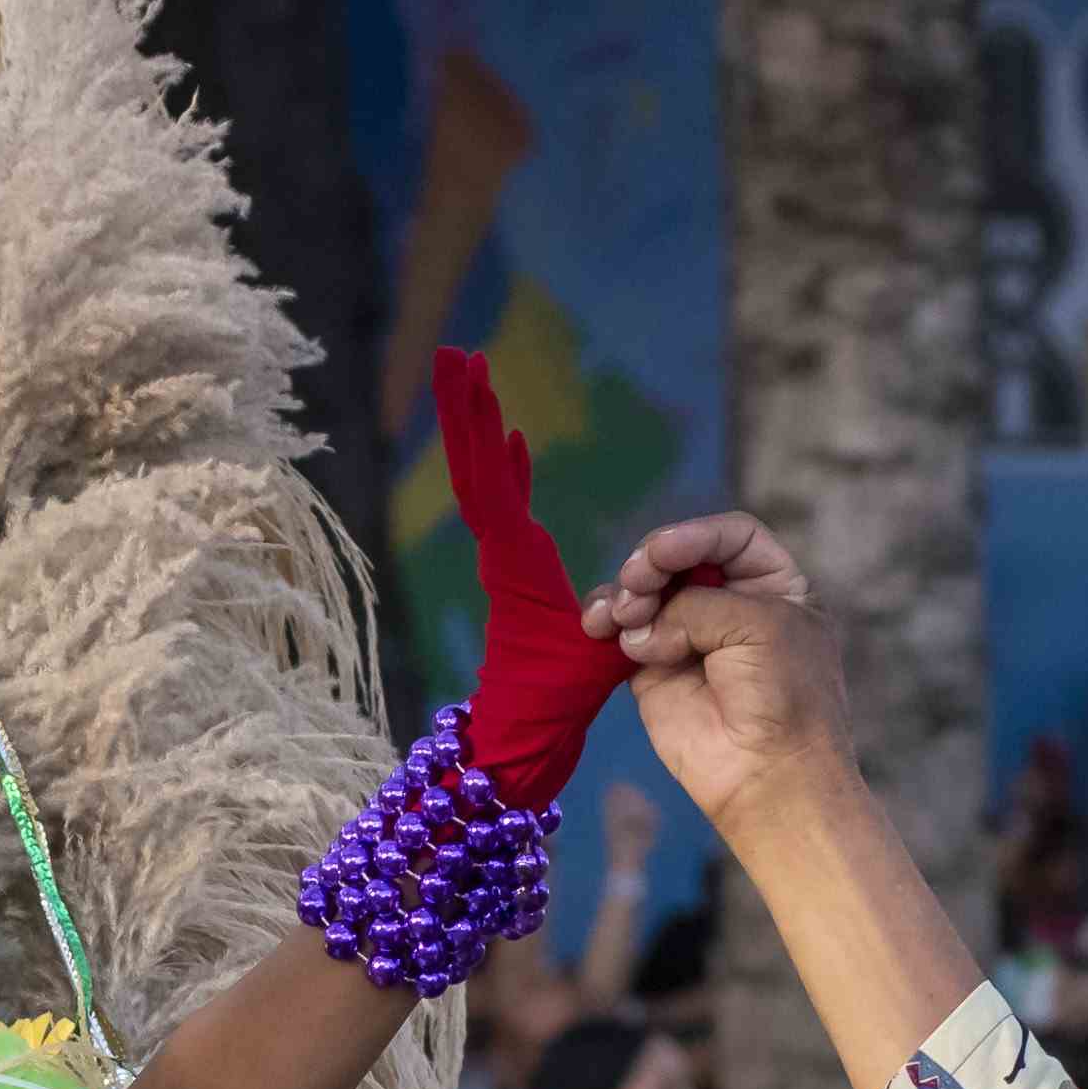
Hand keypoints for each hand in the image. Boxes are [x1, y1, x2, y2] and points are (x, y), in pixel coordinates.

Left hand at [432, 348, 632, 805]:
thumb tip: (634, 605)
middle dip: (465, 409)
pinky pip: (504, 506)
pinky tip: (513, 443)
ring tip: (474, 376)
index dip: (480, 428)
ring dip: (480, 429)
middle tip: (453, 353)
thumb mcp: (598, 659)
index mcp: (514, 561)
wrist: (522, 736)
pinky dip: (508, 469)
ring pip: (483, 482)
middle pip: (475, 467)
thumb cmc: (556, 700)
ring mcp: (504, 561)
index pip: (489, 482)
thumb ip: (621, 629)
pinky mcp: (514, 571)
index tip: (473, 377)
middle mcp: (500, 553)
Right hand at [585, 512, 854, 841]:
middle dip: (652, 566)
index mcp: (774, 586)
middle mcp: (731, 604)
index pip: (732, 535)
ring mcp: (689, 636)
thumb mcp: (758, 624)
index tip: (663, 552)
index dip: (695, 535)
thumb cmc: (783, 695)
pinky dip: (604, 622)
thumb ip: (696, 604)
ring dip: (626, 595)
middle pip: (679, 558)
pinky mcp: (652, 668)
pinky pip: (620, 631)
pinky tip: (598, 628)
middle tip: (638, 586)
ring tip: (622, 617)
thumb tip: (642, 624)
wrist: (767, 777)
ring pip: (644, 590)